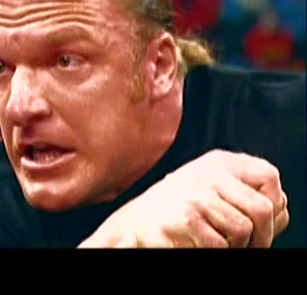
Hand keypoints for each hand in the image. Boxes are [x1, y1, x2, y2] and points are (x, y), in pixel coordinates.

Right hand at [81, 150, 288, 247]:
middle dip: (260, 236)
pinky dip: (213, 251)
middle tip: (244, 246)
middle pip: (261, 209)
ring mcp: (195, 194)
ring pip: (242, 230)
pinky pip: (219, 245)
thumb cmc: (175, 209)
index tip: (261, 223)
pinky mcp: (184, 218)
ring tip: (214, 242)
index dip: (273, 204)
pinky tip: (196, 243)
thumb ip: (242, 192)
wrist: (132, 223)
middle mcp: (208, 173)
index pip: (269, 176)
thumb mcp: (210, 189)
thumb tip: (280, 207)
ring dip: (234, 246)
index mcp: (218, 162)